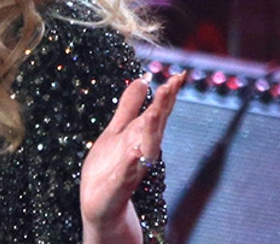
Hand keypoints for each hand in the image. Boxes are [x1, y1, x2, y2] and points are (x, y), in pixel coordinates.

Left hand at [80, 71, 183, 241]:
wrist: (101, 205)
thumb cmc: (109, 166)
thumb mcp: (117, 130)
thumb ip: (129, 106)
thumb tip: (143, 79)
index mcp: (140, 136)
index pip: (157, 112)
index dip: (167, 94)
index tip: (178, 75)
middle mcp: (141, 151)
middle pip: (155, 126)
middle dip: (163, 106)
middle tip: (172, 84)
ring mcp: (132, 168)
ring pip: (145, 148)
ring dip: (150, 131)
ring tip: (153, 112)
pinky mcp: (118, 185)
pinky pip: (126, 174)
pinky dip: (130, 164)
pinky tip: (133, 154)